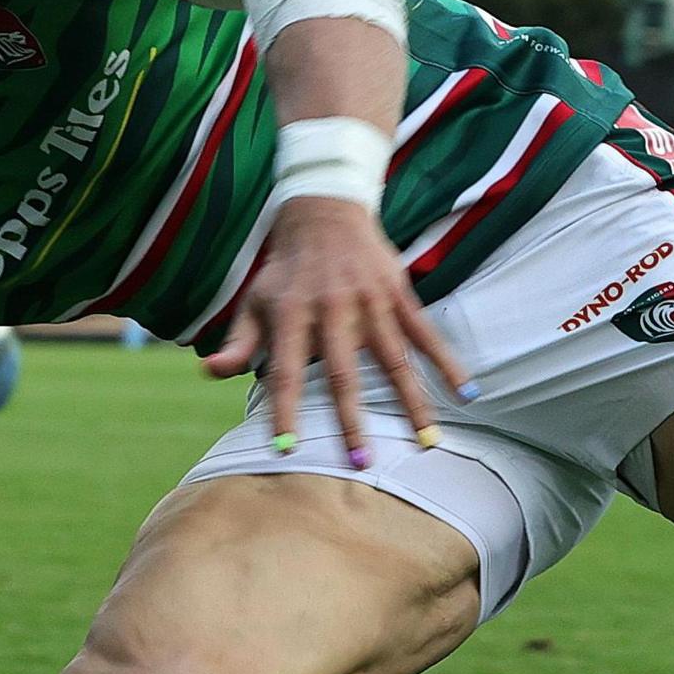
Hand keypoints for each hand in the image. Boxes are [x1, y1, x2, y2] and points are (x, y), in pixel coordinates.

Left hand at [202, 196, 469, 467]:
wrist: (324, 211)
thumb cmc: (286, 268)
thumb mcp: (255, 300)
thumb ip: (237, 341)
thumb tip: (208, 372)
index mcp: (292, 315)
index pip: (285, 372)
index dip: (285, 411)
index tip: (288, 450)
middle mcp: (332, 310)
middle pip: (343, 374)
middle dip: (352, 420)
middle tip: (361, 463)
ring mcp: (370, 302)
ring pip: (394, 360)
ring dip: (411, 403)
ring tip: (426, 442)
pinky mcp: (398, 293)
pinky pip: (425, 333)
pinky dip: (447, 362)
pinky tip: (466, 391)